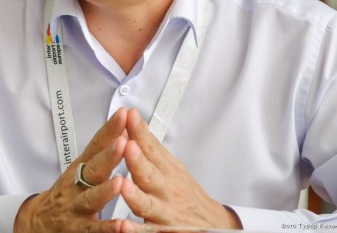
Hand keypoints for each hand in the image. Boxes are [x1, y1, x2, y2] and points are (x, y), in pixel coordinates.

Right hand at [14, 108, 137, 232]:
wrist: (39, 220)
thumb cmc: (66, 192)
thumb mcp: (81, 167)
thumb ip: (102, 151)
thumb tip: (123, 128)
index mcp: (82, 167)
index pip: (96, 145)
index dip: (109, 129)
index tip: (123, 115)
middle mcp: (78, 184)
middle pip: (94, 168)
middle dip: (109, 155)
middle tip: (123, 142)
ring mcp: (77, 206)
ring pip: (92, 198)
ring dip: (106, 190)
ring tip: (120, 182)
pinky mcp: (79, 228)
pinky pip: (95, 229)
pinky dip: (108, 228)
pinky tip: (121, 226)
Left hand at [120, 109, 241, 228]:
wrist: (213, 224)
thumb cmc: (186, 193)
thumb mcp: (172, 166)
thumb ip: (151, 145)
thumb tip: (135, 120)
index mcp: (166, 171)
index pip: (151, 148)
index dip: (139, 132)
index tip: (129, 116)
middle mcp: (165, 190)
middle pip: (150, 175)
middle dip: (138, 160)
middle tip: (128, 145)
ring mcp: (163, 213)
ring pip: (147, 204)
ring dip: (135, 195)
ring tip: (123, 186)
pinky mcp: (162, 232)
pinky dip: (136, 230)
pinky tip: (124, 226)